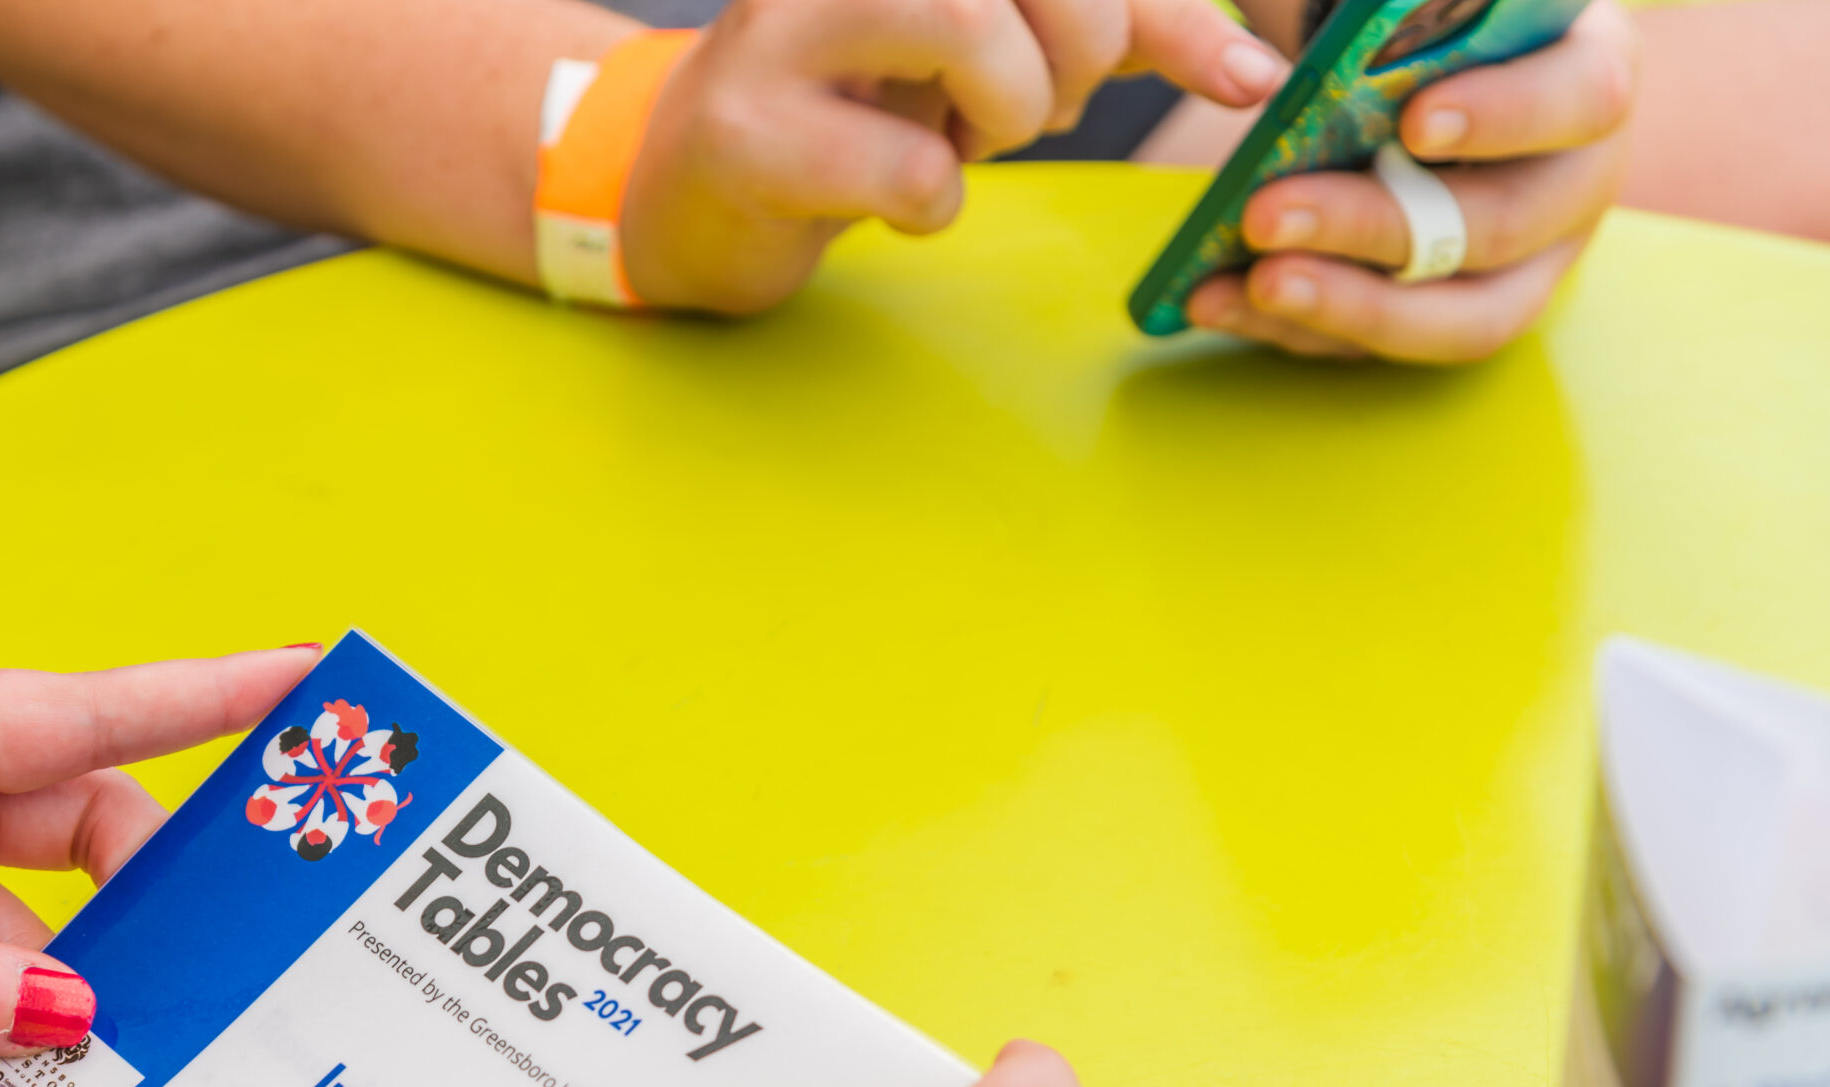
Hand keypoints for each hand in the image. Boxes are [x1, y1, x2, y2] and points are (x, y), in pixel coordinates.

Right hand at [619, 0, 1290, 311]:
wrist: (695, 187)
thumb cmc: (865, 105)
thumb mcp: (1002, 46)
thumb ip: (1121, 30)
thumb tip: (1258, 70)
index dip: (1166, 14)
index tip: (1240, 76)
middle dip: (1078, 58)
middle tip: (1025, 108)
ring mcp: (778, 24)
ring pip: (963, 26)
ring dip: (1005, 113)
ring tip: (961, 141)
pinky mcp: (742, 128)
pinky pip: (906, 170)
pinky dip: (933, 202)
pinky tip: (896, 194)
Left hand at [1188, 0, 1635, 360]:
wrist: (1409, 75)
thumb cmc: (1424, 21)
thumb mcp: (1414, 4)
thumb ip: (1404, 5)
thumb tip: (1356, 21)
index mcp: (1589, 73)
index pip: (1582, 95)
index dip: (1504, 114)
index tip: (1414, 120)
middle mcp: (1574, 180)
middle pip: (1497, 225)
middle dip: (1374, 224)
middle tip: (1265, 214)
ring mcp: (1526, 265)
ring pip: (1456, 317)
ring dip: (1342, 305)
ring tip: (1250, 282)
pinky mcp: (1455, 316)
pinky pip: (1384, 344)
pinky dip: (1296, 327)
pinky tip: (1217, 300)